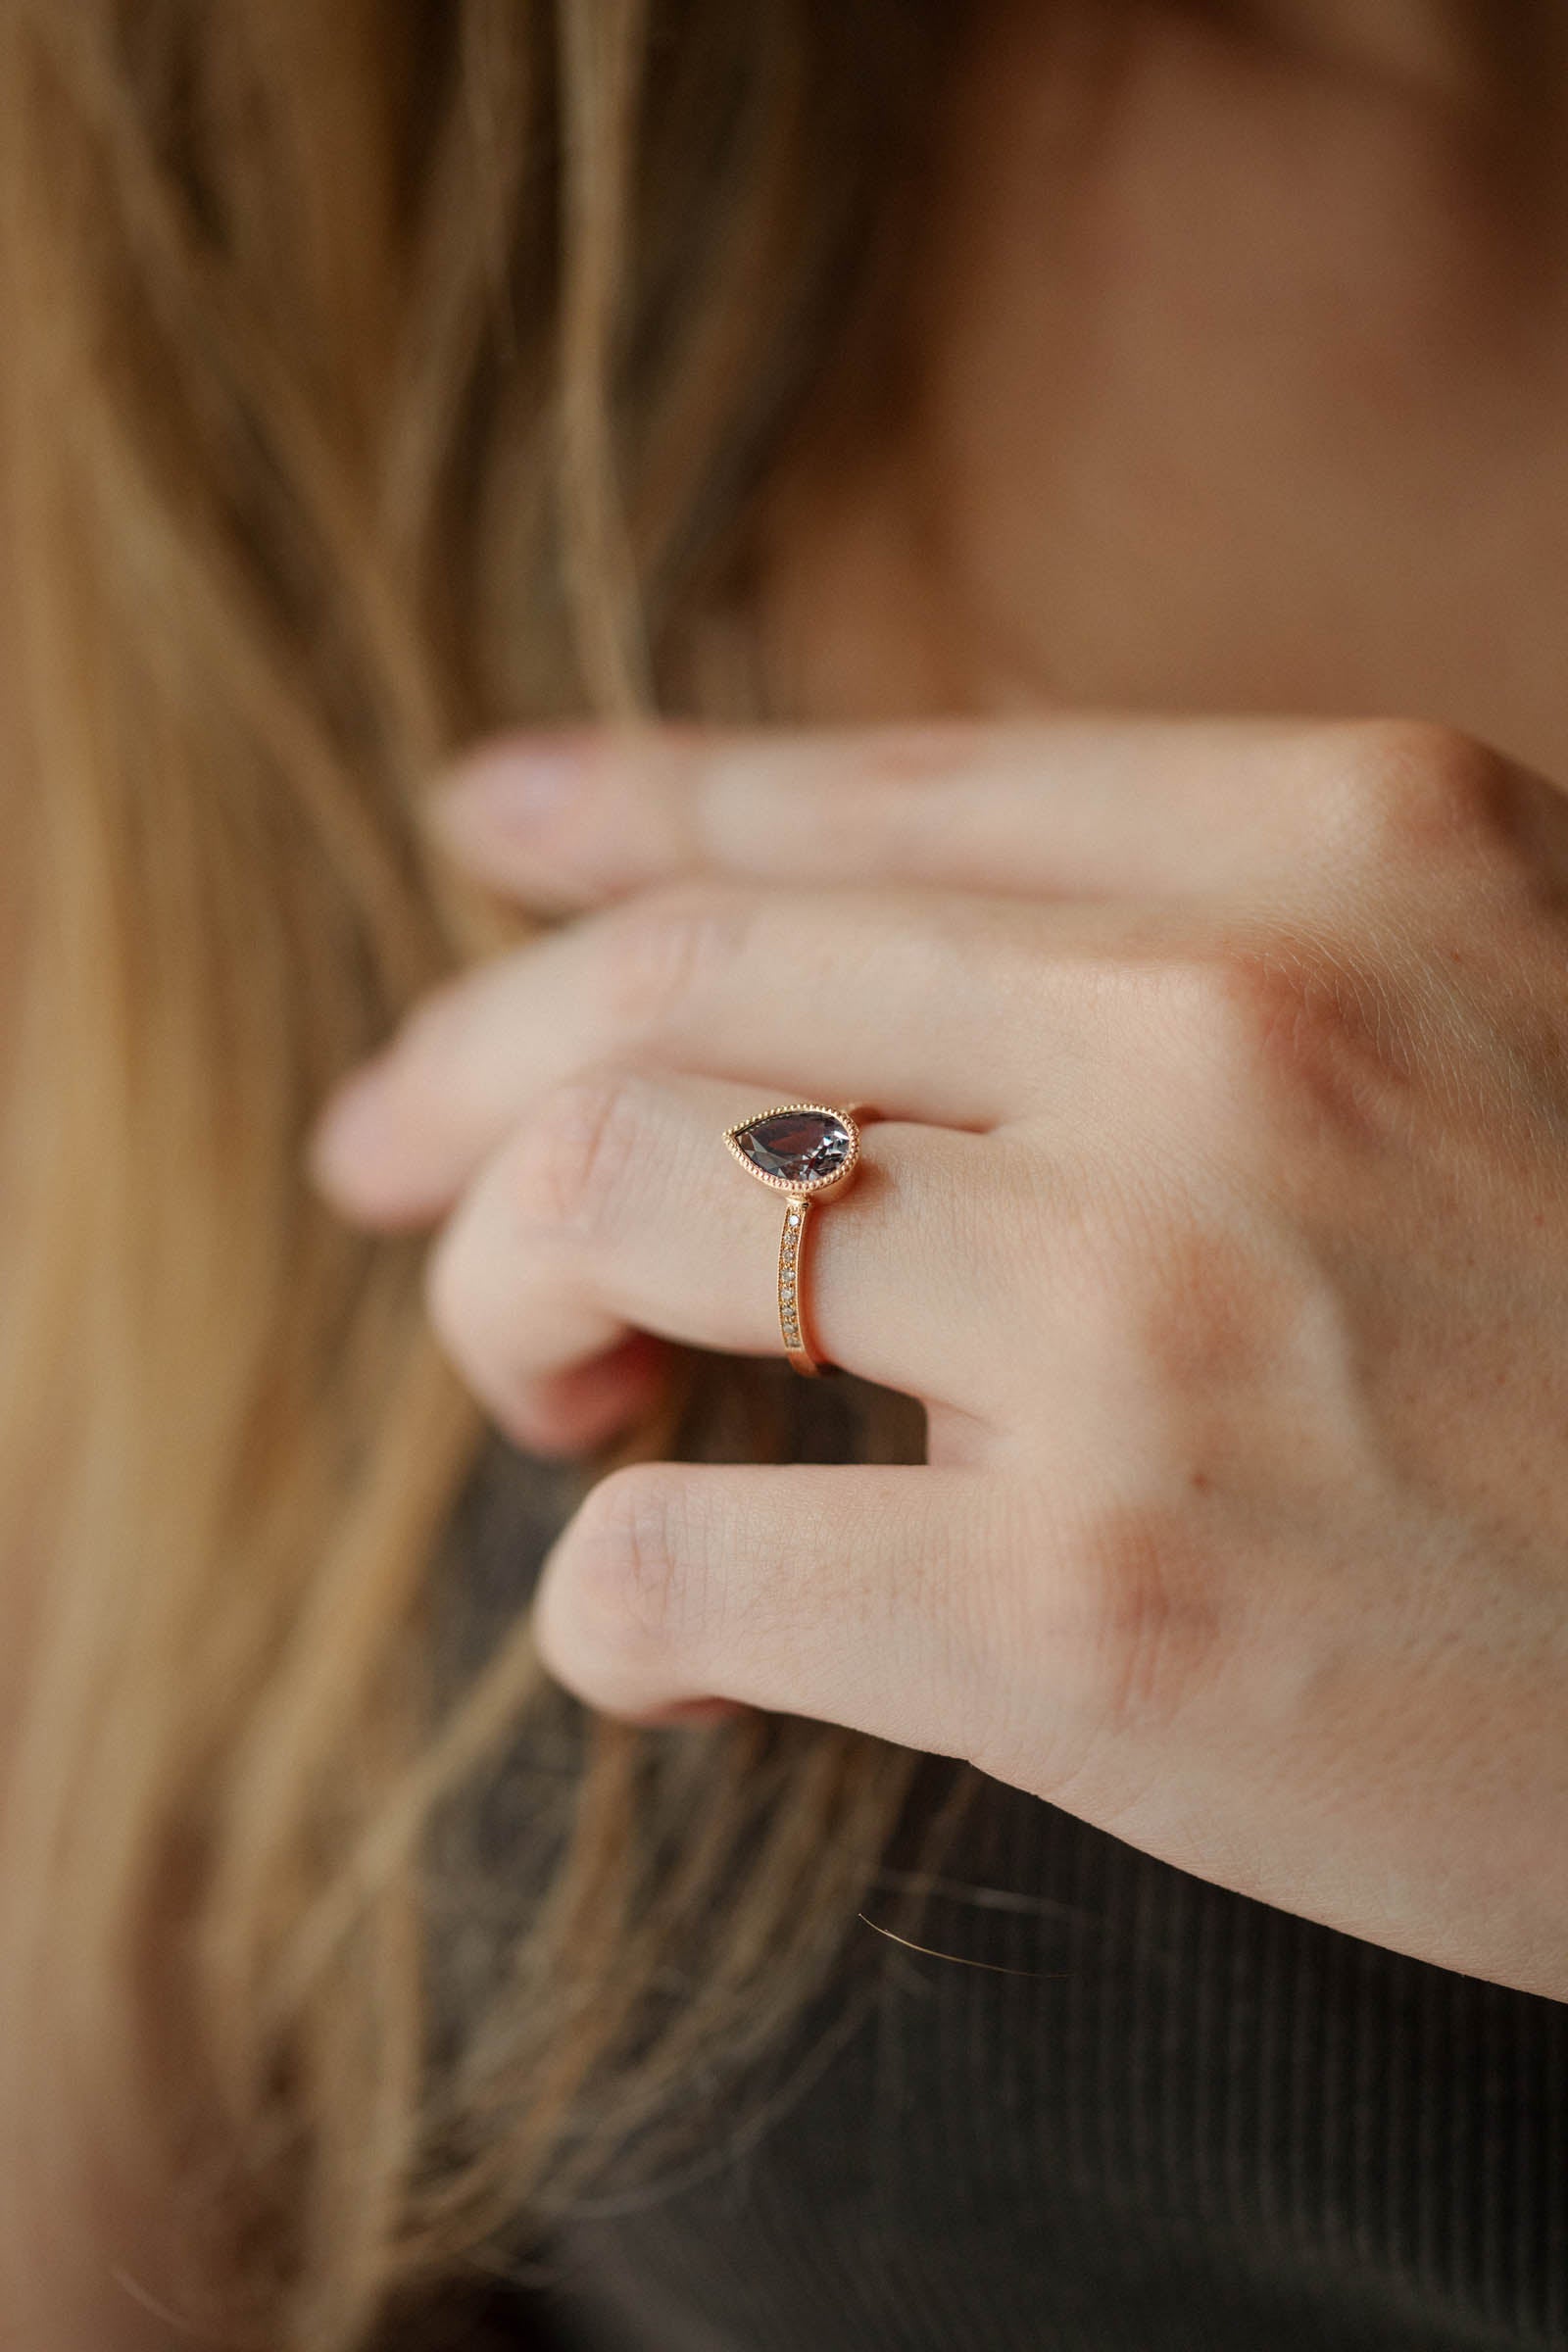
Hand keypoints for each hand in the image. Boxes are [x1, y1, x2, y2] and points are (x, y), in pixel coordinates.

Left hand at [309, 717, 1567, 2000]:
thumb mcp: (1507, 1012)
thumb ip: (1215, 948)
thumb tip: (868, 960)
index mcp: (1360, 845)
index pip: (868, 791)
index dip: (633, 812)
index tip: (489, 832)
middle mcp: (1239, 1029)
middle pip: (680, 987)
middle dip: (470, 1071)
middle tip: (389, 1166)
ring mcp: (1159, 1310)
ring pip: (611, 1210)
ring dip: (506, 1303)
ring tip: (558, 1400)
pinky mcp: (1101, 1609)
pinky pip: (679, 1569)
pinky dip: (605, 1610)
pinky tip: (664, 1647)